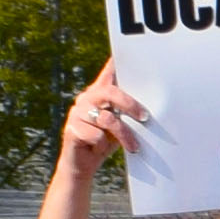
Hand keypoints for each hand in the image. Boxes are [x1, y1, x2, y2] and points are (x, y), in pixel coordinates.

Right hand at [51, 65, 150, 199]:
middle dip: (131, 105)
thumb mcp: (119, 125)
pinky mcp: (71, 128)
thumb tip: (147, 110)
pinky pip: (97, 136)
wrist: (82, 166)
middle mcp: (86, 99)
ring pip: (108, 119)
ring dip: (124, 136)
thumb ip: (126, 113)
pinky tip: (98, 149)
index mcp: (98, 94)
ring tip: (133, 147)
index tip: (125, 52)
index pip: (108, 74)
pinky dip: (104, 146)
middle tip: (145, 118)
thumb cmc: (104, 143)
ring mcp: (76, 113)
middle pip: (111, 93)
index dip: (115, 63)